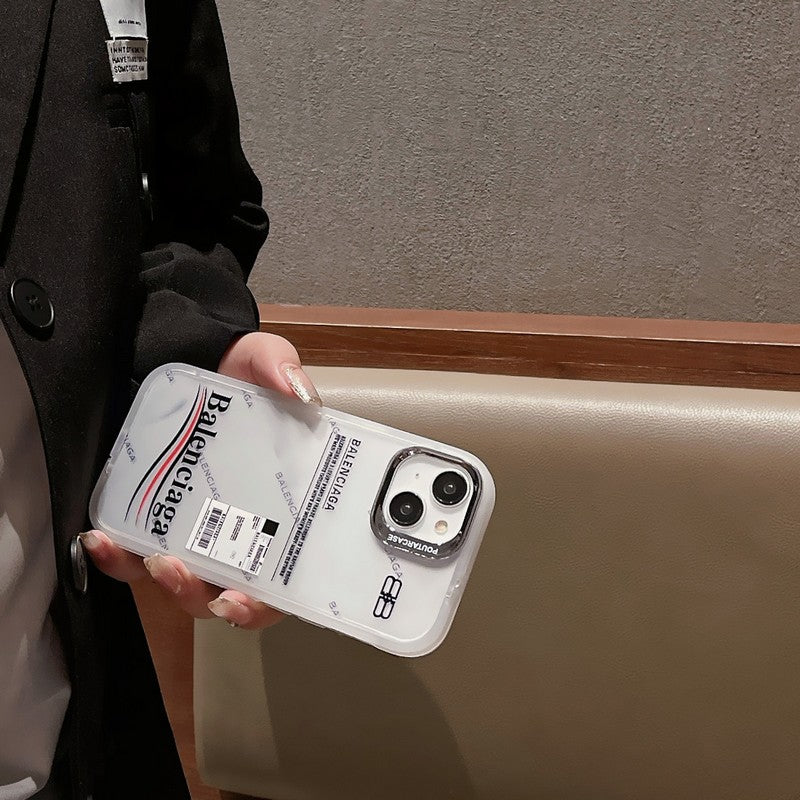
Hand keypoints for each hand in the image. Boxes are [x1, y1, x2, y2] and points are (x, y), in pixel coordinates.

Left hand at [82, 332, 319, 629]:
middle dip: (210, 597)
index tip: (246, 598)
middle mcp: (234, 525)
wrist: (183, 358)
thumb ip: (279, 366)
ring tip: (155, 560)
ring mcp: (189, 524)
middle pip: (227, 589)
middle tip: (196, 581)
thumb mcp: (259, 358)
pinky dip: (115, 556)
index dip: (265, 600)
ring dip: (168, 585)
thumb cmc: (231, 371)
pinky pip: (129, 552)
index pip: (279, 572)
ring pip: (180, 582)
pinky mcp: (147, 514)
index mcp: (277, 505)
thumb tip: (302, 397)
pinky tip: (101, 539)